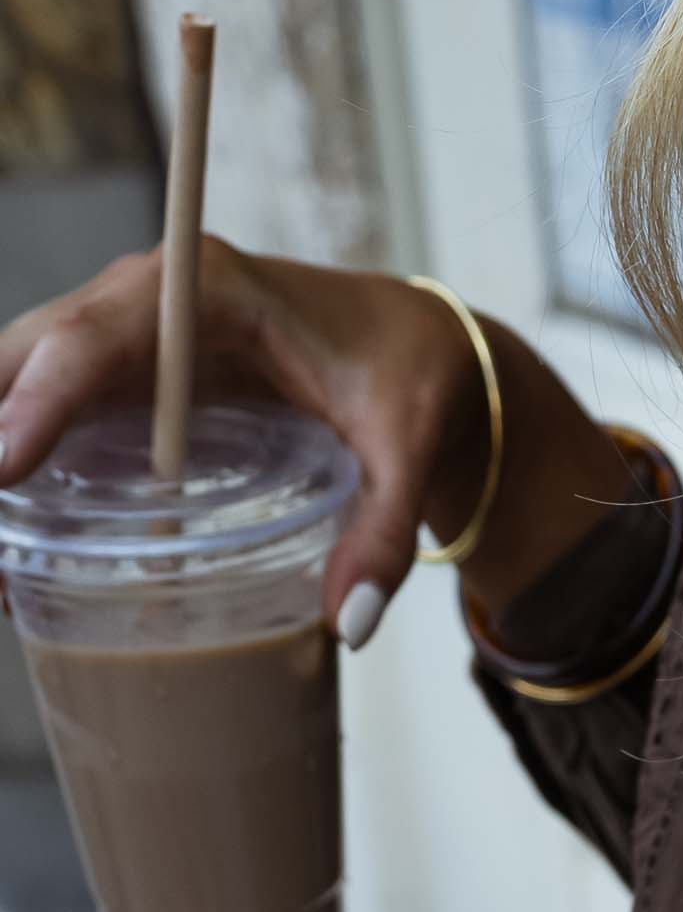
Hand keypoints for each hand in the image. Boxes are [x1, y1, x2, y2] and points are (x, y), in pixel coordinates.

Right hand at [0, 239, 629, 639]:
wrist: (413, 347)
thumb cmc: (408, 378)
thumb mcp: (409, 451)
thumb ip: (383, 533)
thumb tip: (346, 624)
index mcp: (207, 288)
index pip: (98, 336)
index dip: (42, 398)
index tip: (3, 466)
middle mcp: (146, 298)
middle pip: (34, 354)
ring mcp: (125, 335)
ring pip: (21, 379)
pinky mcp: (123, 378)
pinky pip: (47, 409)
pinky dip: (16, 462)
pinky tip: (12, 545)